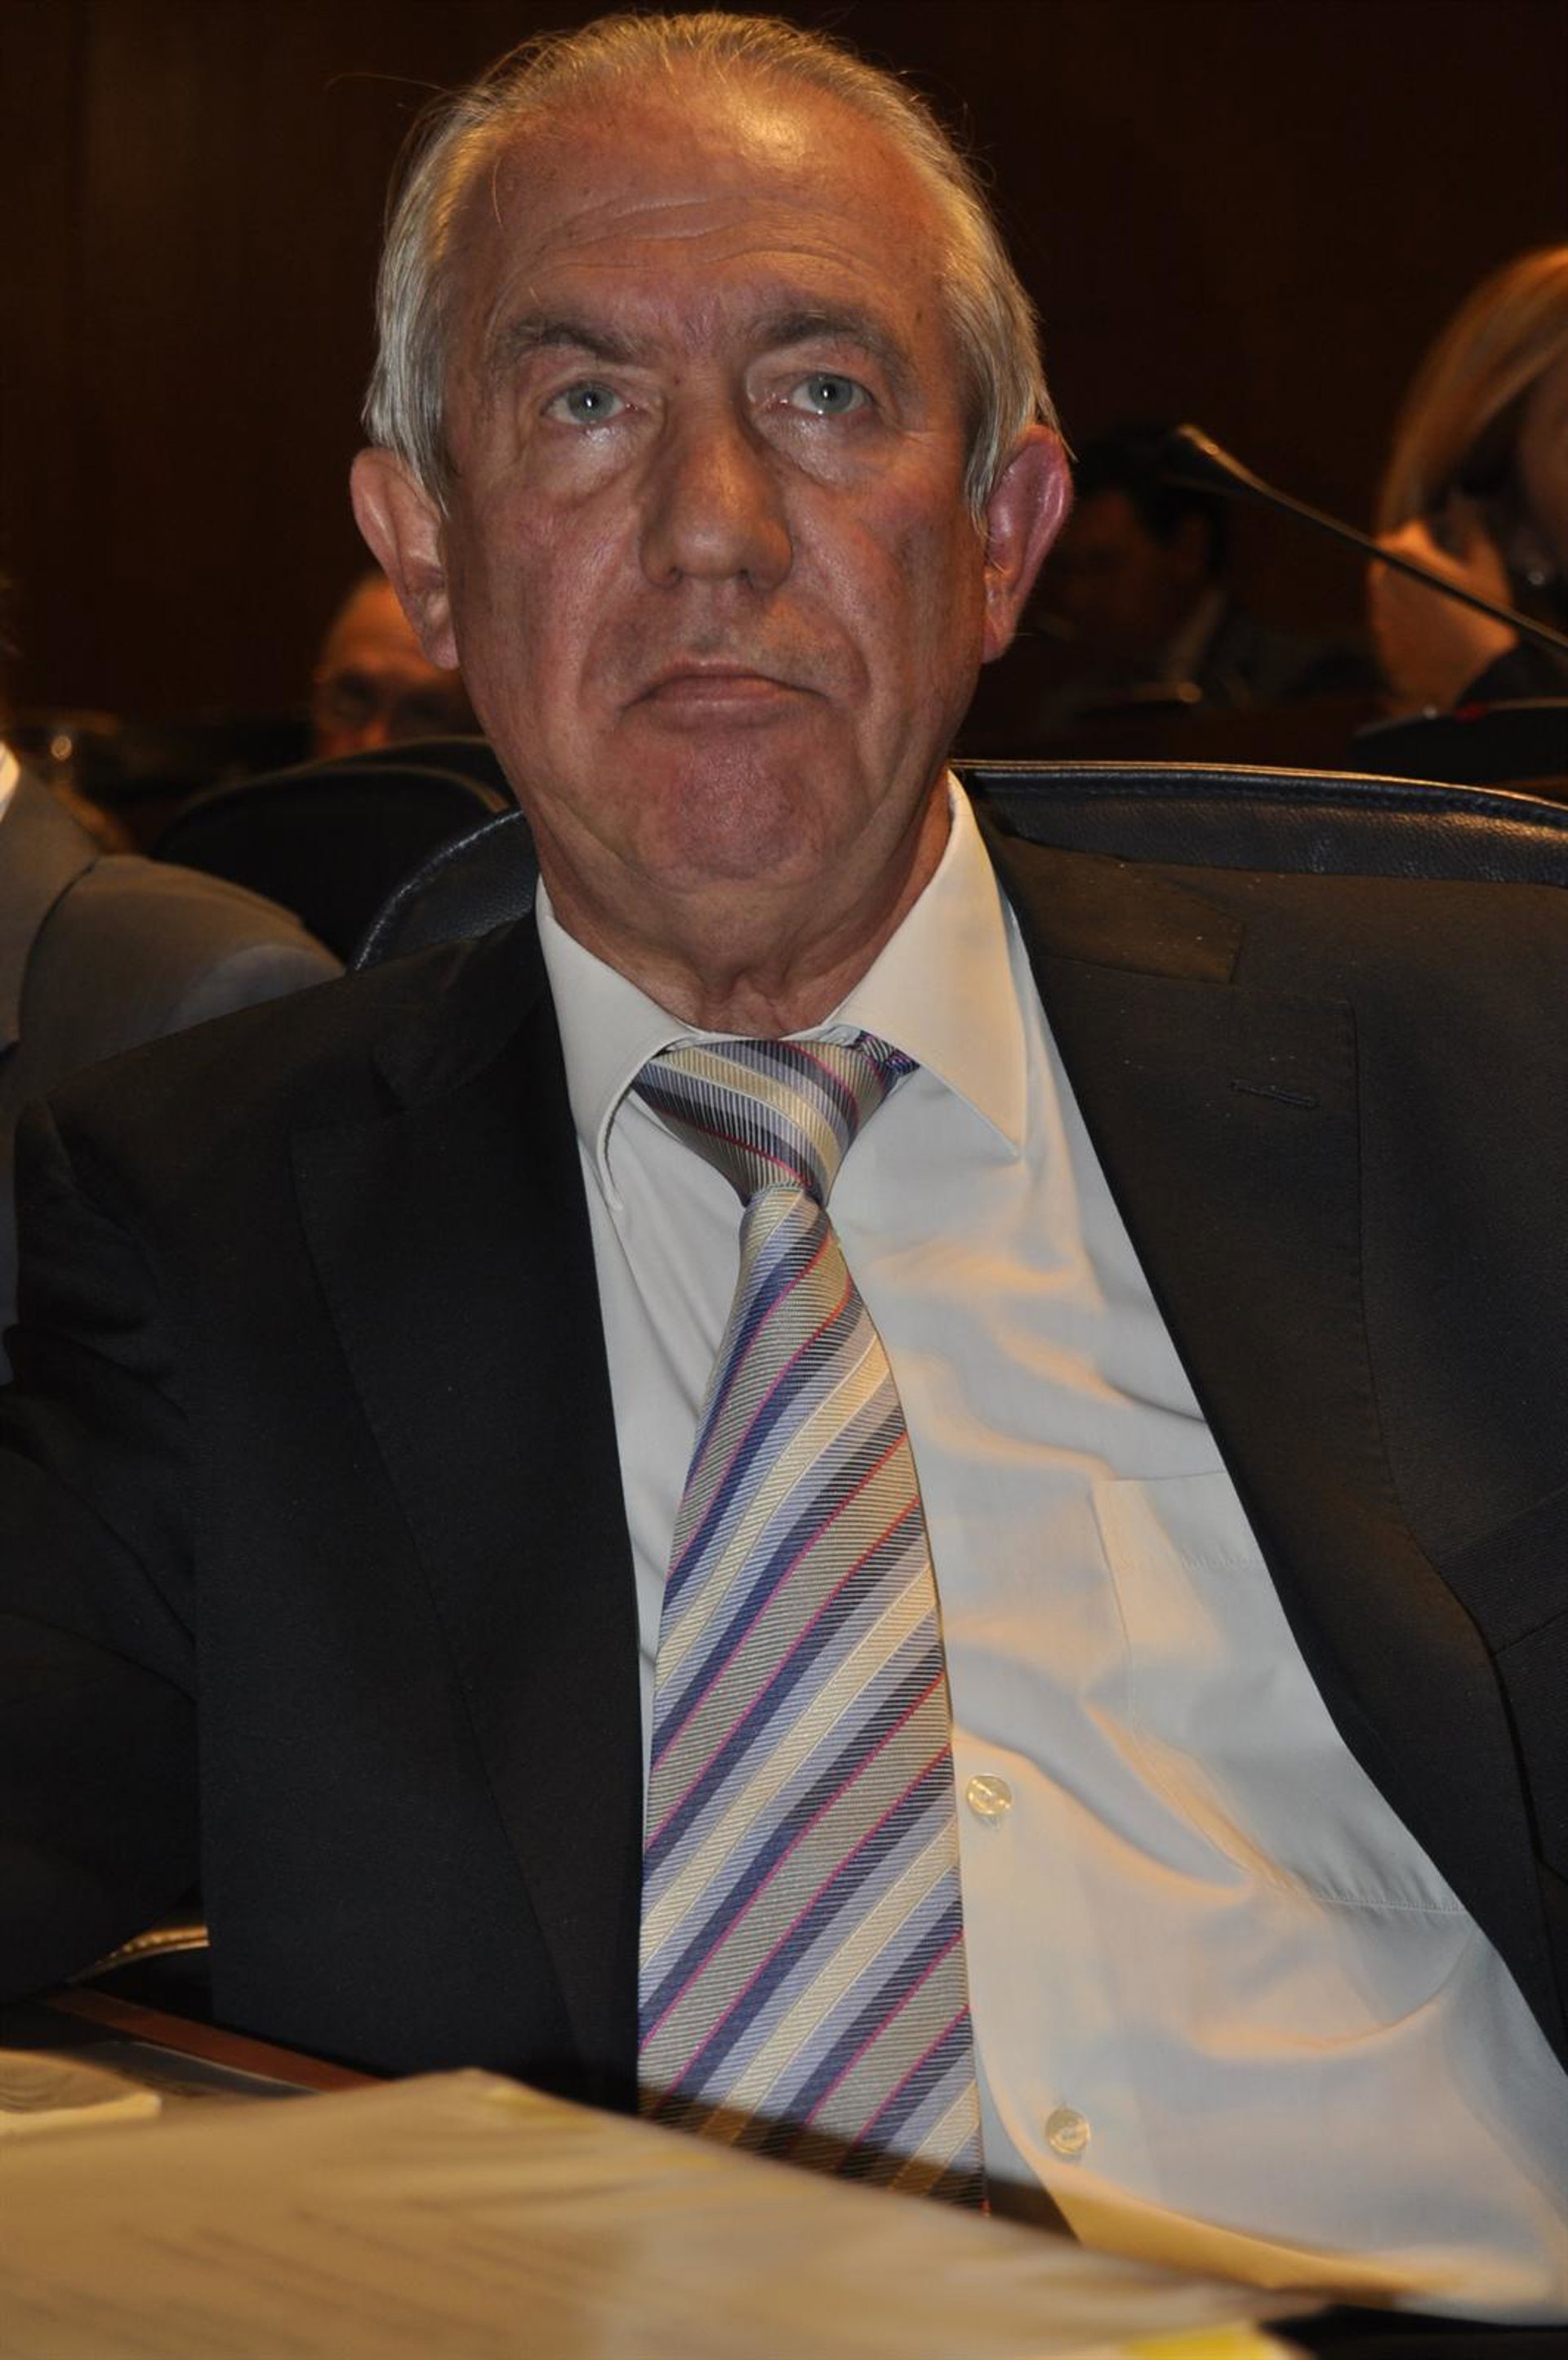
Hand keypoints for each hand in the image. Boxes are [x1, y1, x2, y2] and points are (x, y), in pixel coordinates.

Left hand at [1367, 501, 1515, 710]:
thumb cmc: (1484, 613)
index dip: (1427, 529)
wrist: (1476, 670)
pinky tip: (1424, 623)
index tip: (1437, 533)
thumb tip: (1459, 503)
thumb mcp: (1485, 564)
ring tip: (1428, 593)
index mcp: (1408, 555)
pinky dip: (1399, 615)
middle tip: (1428, 560)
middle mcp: (1385, 581)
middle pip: (1386, 556)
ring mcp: (1380, 613)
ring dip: (1399, 584)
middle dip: (1404, 553)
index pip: (1409, 530)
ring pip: (1382, 588)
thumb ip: (1469, 527)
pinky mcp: (1381, 640)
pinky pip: (1387, 619)